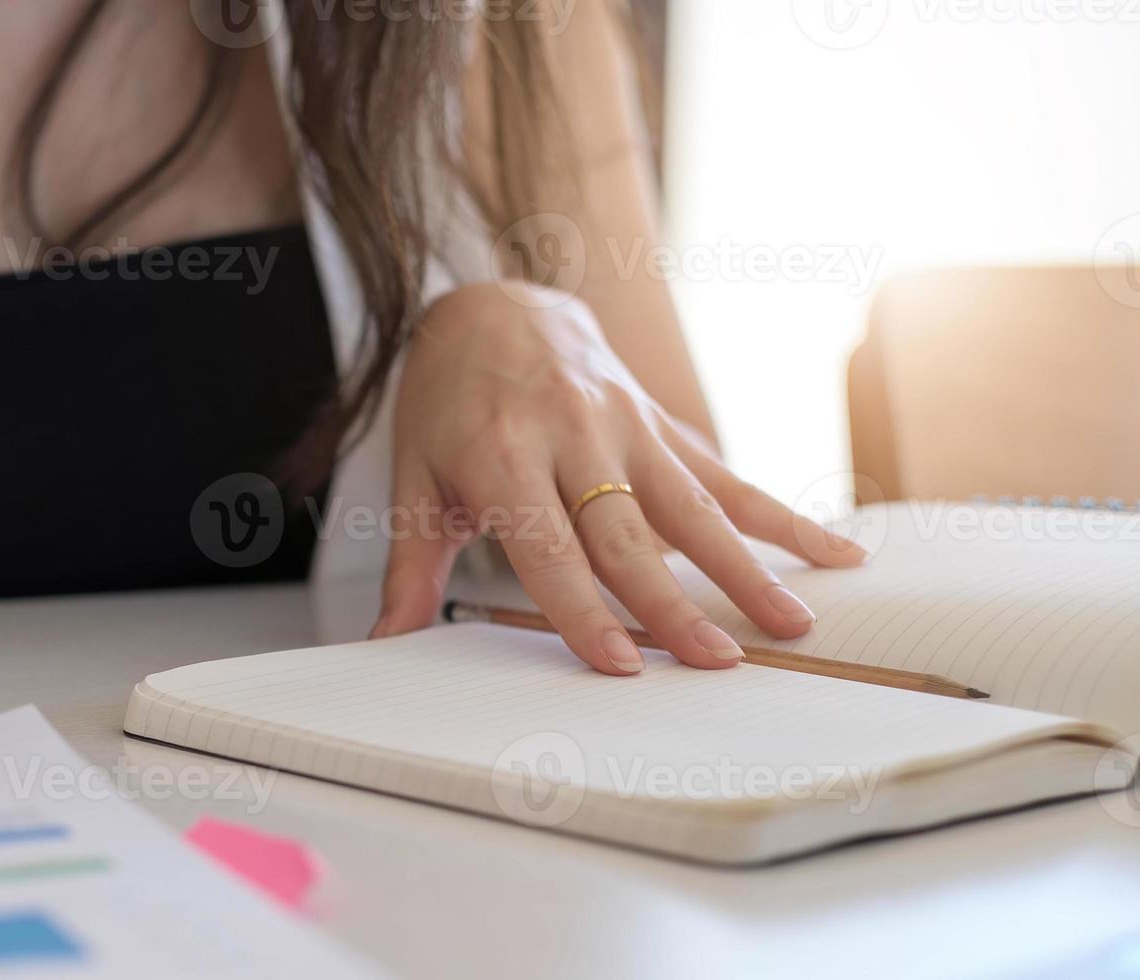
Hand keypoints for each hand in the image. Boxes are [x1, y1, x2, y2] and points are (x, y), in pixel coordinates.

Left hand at [371, 283, 866, 673]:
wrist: (491, 305)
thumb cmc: (447, 402)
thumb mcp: (414, 477)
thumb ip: (410, 564)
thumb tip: (385, 642)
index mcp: (502, 454)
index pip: (547, 548)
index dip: (582, 609)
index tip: (618, 664)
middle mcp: (572, 435)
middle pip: (627, 536)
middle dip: (674, 604)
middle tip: (716, 662)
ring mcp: (626, 425)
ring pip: (692, 508)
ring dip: (746, 570)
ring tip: (791, 625)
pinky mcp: (661, 423)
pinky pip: (727, 475)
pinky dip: (783, 518)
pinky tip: (837, 552)